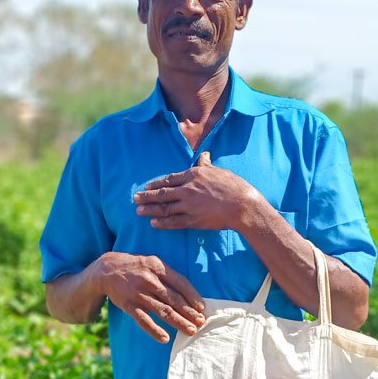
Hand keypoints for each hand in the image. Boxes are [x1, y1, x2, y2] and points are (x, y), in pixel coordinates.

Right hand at [99, 251, 205, 342]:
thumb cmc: (136, 267)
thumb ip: (169, 275)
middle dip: (189, 312)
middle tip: (201, 322)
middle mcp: (150, 280)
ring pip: (163, 311)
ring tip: (191, 330)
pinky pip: (144, 320)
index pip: (181, 283)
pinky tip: (165, 338)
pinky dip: (154, 330)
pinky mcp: (129, 305)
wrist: (107, 269)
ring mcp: (139, 294)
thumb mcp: (153, 263)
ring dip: (178, 322)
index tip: (201, 308)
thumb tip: (189, 293)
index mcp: (158, 268)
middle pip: (174, 299)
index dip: (193, 296)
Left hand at [133, 152, 257, 230]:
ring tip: (139, 211)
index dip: (156, 184)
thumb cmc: (233, 186)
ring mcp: (189, 205)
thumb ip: (206, 165)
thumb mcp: (218, 171)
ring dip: (150, 209)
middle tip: (135, 198)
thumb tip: (204, 155)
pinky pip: (173, 222)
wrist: (242, 205)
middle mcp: (188, 189)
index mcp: (193, 175)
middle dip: (147, 196)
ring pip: (164, 208)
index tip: (147, 186)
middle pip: (162, 194)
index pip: (169, 179)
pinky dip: (162, 222)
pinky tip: (153, 223)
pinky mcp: (193, 220)